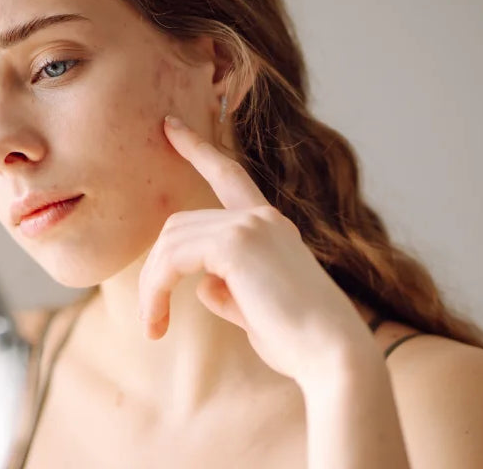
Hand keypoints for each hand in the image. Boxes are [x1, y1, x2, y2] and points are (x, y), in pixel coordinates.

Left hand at [137, 114, 376, 385]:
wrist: (332, 356)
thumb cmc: (299, 342)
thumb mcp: (256, 309)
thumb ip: (227, 289)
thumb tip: (202, 284)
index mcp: (269, 226)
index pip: (228, 174)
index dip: (197, 148)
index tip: (170, 126)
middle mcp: (261, 217)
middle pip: (178, 225)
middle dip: (154, 271)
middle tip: (150, 320)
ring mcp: (250, 224)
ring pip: (171, 241)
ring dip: (152, 286)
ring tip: (153, 327)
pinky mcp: (237, 242)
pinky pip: (174, 257)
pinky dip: (156, 288)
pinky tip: (158, 321)